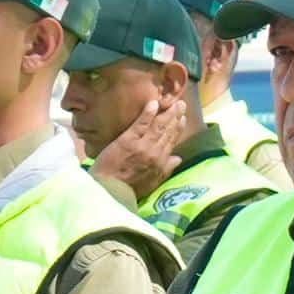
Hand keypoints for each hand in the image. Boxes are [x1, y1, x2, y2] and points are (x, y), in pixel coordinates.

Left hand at [91, 78, 197, 202]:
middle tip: (181, 104)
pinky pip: (141, 125)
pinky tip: (153, 103)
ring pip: (158, 126)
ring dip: (166, 113)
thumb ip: (166, 169)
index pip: (172, 142)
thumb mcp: (152, 183)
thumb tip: (178, 158)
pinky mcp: (128, 141)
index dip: (178, 129)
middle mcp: (155, 152)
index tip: (183, 118)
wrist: (111, 192)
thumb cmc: (129, 190)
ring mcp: (142, 146)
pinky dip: (147, 114)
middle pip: (167, 131)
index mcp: (160, 163)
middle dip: (175, 117)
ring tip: (172, 102)